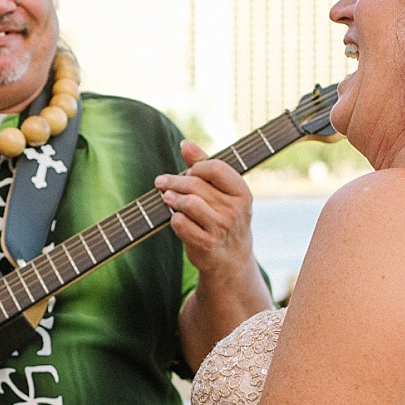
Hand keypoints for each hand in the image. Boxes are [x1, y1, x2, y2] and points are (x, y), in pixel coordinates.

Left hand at [156, 140, 253, 276]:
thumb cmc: (224, 218)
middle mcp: (234, 211)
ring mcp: (220, 228)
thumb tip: (185, 144)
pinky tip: (174, 217)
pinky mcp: (205, 244)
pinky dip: (173, 218)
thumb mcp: (223, 192)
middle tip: (162, 182)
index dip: (196, 166)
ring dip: (172, 198)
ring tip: (167, 198)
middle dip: (175, 181)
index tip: (187, 171)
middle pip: (196, 184)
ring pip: (188, 203)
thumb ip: (205, 166)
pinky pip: (180, 223)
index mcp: (242, 193)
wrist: (231, 260)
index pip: (216, 168)